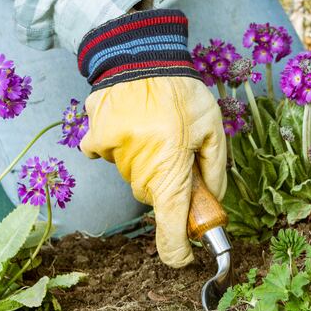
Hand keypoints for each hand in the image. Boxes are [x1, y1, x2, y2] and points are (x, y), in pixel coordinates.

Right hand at [76, 9, 225, 266]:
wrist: (140, 53)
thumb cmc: (181, 91)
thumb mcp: (213, 128)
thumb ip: (215, 171)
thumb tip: (212, 201)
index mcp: (170, 172)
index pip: (170, 230)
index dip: (177, 251)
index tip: (184, 257)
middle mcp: (139, 171)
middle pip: (155, 200)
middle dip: (170, 187)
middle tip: (180, 157)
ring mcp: (114, 157)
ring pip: (135, 178)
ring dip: (148, 165)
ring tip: (157, 131)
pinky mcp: (96, 140)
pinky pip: (110, 156)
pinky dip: (122, 148)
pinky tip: (133, 125)